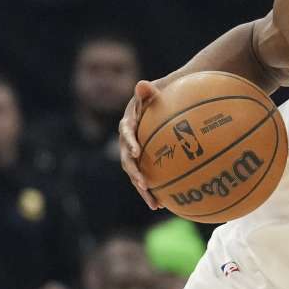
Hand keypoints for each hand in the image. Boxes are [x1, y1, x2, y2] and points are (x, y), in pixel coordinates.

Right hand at [118, 80, 163, 209]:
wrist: (161, 105)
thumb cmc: (159, 97)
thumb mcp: (154, 91)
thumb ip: (147, 91)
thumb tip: (142, 85)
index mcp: (128, 123)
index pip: (126, 132)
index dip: (130, 142)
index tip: (137, 153)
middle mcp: (127, 141)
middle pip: (127, 160)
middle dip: (135, 174)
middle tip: (144, 185)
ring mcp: (134, 154)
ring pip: (135, 174)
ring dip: (143, 190)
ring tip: (154, 204)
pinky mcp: (143, 163)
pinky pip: (146, 177)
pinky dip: (153, 190)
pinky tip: (163, 204)